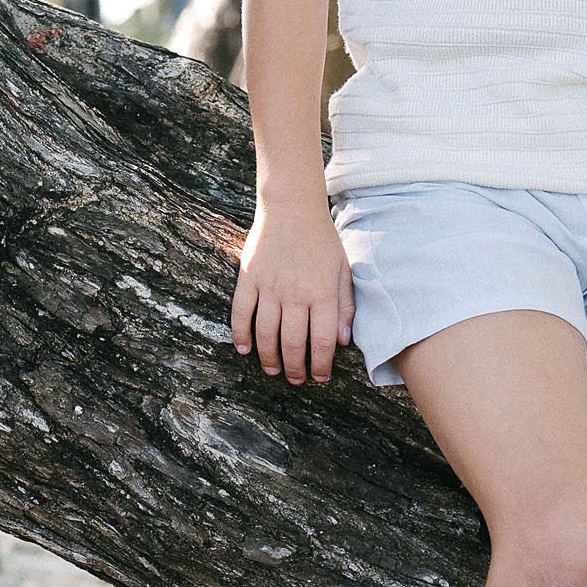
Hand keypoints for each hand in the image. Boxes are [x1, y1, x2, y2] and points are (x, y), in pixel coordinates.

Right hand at [230, 201, 353, 385]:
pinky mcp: (248, 278)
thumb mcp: (343, 269)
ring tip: (274, 370)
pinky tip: (245, 349)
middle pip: (293, 343)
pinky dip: (241, 334)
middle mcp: (295, 294)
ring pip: (266, 334)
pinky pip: (240, 313)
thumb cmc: (321, 240)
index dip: (320, 365)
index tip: (320, 377)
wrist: (292, 207)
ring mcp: (269, 287)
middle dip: (296, 368)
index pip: (321, 341)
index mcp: (322, 293)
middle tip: (297, 379)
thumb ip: (345, 305)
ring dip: (269, 358)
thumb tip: (343, 341)